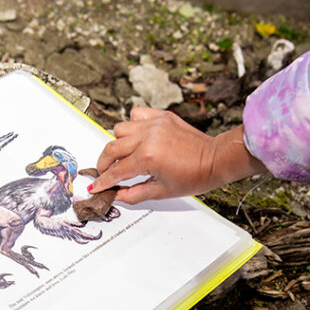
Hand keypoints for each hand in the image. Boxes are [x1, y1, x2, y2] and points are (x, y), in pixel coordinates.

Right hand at [91, 107, 266, 203]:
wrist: (214, 159)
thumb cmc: (194, 176)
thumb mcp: (161, 191)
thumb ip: (134, 194)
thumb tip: (117, 195)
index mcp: (148, 157)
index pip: (116, 171)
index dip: (103, 181)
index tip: (95, 186)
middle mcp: (148, 137)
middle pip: (112, 148)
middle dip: (104, 163)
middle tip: (105, 173)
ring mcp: (154, 124)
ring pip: (120, 129)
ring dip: (118, 143)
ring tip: (124, 155)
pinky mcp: (161, 116)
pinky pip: (136, 114)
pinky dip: (132, 125)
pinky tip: (137, 137)